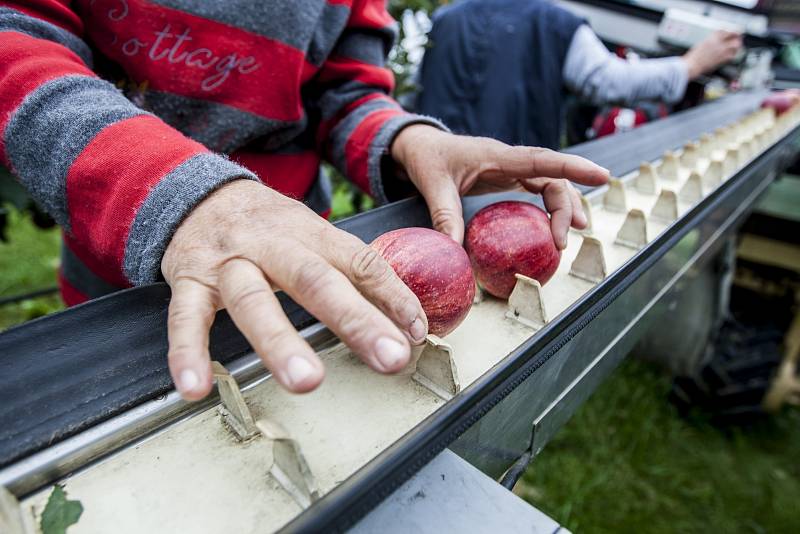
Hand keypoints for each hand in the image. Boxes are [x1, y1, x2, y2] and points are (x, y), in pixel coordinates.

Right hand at [161, 180, 427, 399]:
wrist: (196, 194)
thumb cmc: (266, 225)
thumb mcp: (310, 234)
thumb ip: (350, 270)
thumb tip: (404, 316)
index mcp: (309, 232)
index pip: (359, 260)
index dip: (392, 295)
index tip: (416, 332)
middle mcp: (272, 244)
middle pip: (315, 279)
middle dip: (355, 320)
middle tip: (389, 358)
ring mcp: (228, 262)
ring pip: (253, 299)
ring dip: (280, 342)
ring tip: (306, 381)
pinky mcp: (189, 280)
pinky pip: (185, 318)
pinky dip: (188, 353)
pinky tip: (197, 388)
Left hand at [391, 125, 609, 248]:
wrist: (419, 146)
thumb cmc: (427, 160)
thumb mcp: (432, 186)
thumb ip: (444, 216)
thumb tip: (452, 251)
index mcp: (497, 156)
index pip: (543, 160)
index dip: (574, 168)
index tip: (602, 176)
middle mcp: (510, 160)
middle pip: (552, 179)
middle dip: (566, 207)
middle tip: (564, 242)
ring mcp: (511, 168)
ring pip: (549, 184)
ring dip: (563, 208)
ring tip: (570, 237)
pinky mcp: (507, 178)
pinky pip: (537, 189)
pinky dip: (549, 208)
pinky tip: (554, 227)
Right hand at [683, 30, 742, 78]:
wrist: (691, 65)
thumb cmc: (693, 58)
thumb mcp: (701, 45)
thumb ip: (710, 42)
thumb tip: (716, 42)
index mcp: (711, 37)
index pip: (725, 31)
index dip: (730, 32)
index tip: (732, 33)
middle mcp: (718, 42)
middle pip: (734, 35)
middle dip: (737, 37)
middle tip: (738, 39)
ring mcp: (721, 50)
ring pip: (735, 45)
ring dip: (737, 46)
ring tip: (736, 48)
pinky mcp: (722, 59)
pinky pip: (732, 55)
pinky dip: (732, 55)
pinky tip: (731, 56)